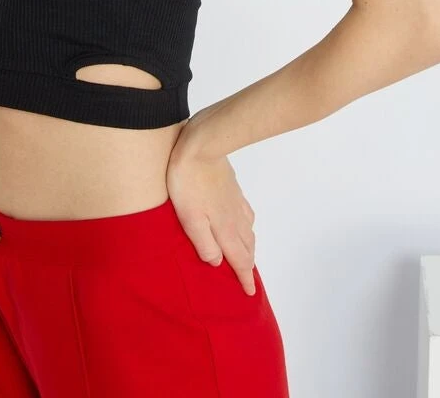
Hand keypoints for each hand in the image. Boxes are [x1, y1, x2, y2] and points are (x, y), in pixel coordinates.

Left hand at [166, 124, 256, 295]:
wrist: (201, 146)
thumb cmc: (189, 183)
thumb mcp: (190, 218)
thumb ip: (204, 243)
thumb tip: (217, 262)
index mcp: (224, 228)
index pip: (239, 259)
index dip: (244, 277)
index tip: (250, 293)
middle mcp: (235, 218)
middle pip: (247, 247)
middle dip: (249, 265)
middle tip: (249, 279)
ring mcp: (235, 201)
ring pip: (248, 231)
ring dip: (249, 247)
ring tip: (247, 256)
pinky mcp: (232, 188)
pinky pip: (246, 213)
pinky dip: (248, 226)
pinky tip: (244, 222)